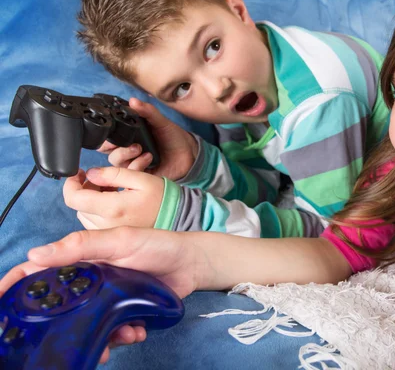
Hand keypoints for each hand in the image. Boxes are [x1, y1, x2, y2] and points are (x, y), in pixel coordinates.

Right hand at [0, 227, 208, 363]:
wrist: (191, 262)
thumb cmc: (157, 244)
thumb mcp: (119, 240)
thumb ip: (80, 245)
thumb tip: (36, 254)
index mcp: (81, 260)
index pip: (40, 271)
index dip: (17, 286)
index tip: (2, 304)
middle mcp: (89, 281)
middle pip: (60, 308)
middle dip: (61, 327)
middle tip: (69, 339)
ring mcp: (106, 299)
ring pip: (86, 327)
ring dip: (99, 336)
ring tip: (121, 333)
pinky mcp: (123, 313)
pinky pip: (112, 332)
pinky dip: (122, 335)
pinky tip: (137, 329)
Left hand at [63, 167, 163, 229]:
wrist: (176, 218)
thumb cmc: (160, 198)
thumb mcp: (140, 179)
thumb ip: (112, 174)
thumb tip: (91, 174)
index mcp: (112, 208)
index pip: (74, 198)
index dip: (71, 183)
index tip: (79, 174)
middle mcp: (106, 224)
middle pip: (78, 206)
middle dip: (85, 190)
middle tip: (100, 180)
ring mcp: (109, 234)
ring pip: (84, 215)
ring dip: (91, 201)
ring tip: (109, 192)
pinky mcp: (113, 238)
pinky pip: (94, 224)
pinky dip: (98, 212)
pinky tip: (113, 204)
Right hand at [98, 97, 198, 179]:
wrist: (188, 153)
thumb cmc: (172, 136)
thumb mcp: (160, 121)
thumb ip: (147, 111)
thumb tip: (133, 100)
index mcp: (128, 136)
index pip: (106, 138)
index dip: (104, 136)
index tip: (111, 132)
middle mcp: (127, 150)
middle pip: (106, 151)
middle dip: (110, 146)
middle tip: (124, 141)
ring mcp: (133, 162)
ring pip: (116, 162)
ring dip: (125, 154)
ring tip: (140, 148)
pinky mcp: (141, 174)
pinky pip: (130, 173)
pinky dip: (136, 164)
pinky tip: (148, 157)